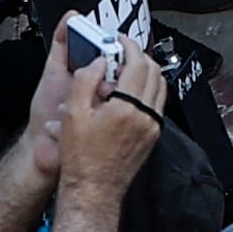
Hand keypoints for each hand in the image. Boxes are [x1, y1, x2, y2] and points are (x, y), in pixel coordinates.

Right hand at [53, 38, 168, 201]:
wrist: (93, 190)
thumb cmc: (81, 158)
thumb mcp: (72, 114)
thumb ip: (85, 80)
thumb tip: (98, 62)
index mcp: (127, 108)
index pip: (138, 64)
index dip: (128, 46)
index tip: (118, 41)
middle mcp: (146, 116)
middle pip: (154, 71)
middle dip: (138, 56)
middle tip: (120, 53)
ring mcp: (152, 127)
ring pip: (159, 86)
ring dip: (145, 72)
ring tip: (123, 71)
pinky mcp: (153, 136)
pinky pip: (157, 103)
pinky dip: (147, 90)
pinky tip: (127, 94)